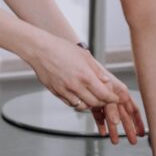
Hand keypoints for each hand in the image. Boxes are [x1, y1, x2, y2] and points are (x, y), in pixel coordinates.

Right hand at [30, 35, 144, 144]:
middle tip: (106, 99)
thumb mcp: (84, 55)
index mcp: (85, 75)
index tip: (115, 99)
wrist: (40, 50)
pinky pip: (70, 104)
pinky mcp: (56, 93)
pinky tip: (80, 97)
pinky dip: (78, 103)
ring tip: (94, 98)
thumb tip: (106, 80)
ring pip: (83, 106)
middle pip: (95, 103)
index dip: (112, 99)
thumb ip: (97, 70)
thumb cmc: (61, 48)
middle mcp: (75, 86)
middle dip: (103, 102)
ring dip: (90, 104)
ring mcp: (65, 91)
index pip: (104, 94)